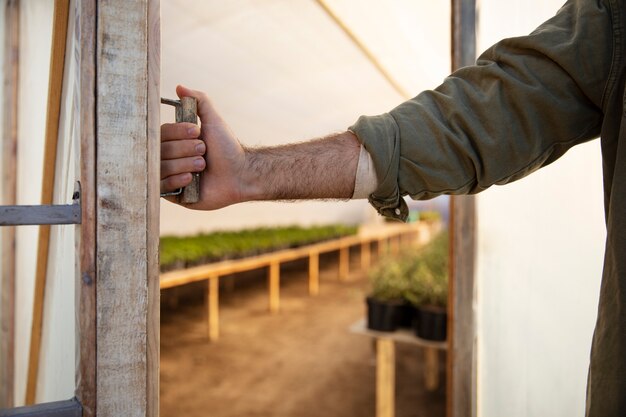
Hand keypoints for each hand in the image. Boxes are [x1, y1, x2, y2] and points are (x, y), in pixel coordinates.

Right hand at [160, 85, 246, 209]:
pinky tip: (191, 179)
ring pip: (161, 167)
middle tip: (204, 151)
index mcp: (175, 141)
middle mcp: (169, 158)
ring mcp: (170, 176)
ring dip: (185, 164)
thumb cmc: (227, 148)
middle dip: (185, 149)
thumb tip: (179, 87)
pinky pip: (162, 187)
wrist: (241, 174)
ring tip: (202, 166)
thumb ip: (199, 101)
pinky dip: (176, 180)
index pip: (161, 133)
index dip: (178, 133)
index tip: (198, 132)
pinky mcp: (174, 195)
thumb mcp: (213, 120)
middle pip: (160, 150)